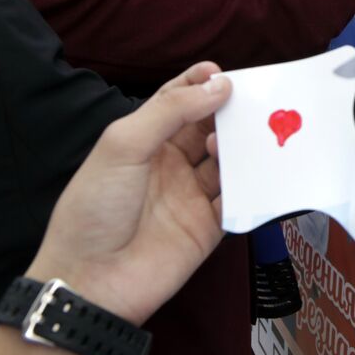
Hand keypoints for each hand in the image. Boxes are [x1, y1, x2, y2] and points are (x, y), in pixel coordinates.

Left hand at [25, 62, 232, 325]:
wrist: (91, 281)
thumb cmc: (95, 208)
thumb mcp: (123, 146)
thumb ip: (170, 112)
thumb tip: (220, 85)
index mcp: (144, 141)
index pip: (176, 103)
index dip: (198, 85)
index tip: (222, 73)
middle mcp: (171, 165)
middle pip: (209, 128)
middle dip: (230, 112)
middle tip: (255, 100)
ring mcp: (192, 196)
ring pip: (229, 161)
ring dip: (242, 146)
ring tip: (251, 137)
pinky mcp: (211, 226)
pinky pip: (239, 199)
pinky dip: (253, 184)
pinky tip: (262, 169)